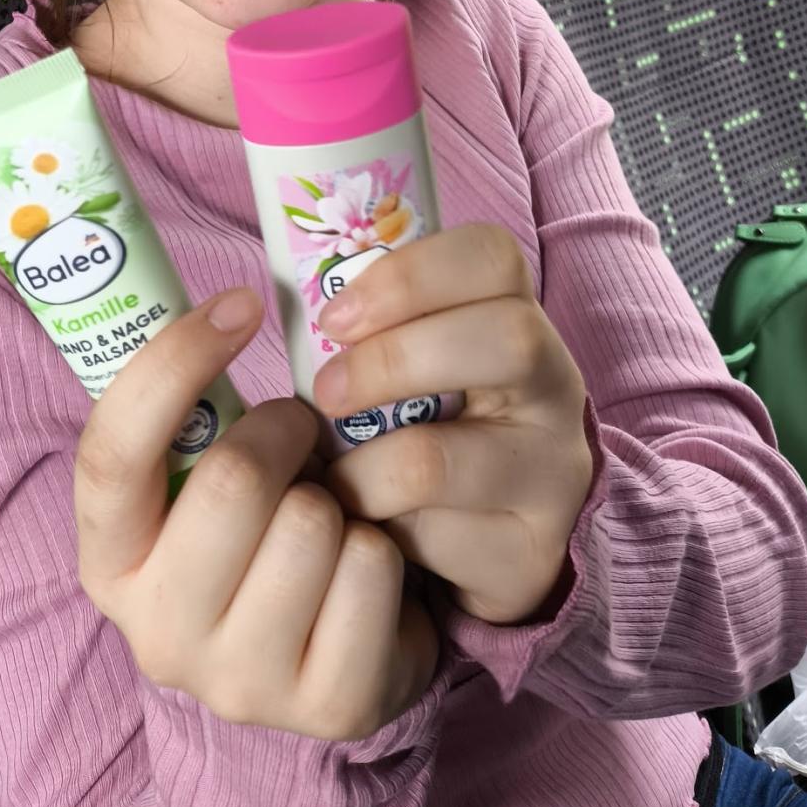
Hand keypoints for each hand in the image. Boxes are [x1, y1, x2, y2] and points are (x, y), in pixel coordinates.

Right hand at [74, 288, 437, 740]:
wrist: (333, 658)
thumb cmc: (264, 538)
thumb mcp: (207, 481)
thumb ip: (194, 417)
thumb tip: (228, 300)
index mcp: (110, 562)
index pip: (112, 452)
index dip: (172, 363)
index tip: (239, 302)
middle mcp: (156, 632)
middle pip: (230, 481)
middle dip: (284, 431)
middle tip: (303, 433)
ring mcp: (238, 681)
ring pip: (310, 523)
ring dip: (339, 495)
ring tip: (332, 513)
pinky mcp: (326, 706)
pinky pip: (371, 568)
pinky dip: (385, 548)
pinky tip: (367, 570)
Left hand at [312, 225, 594, 625]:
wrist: (499, 536)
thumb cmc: (432, 428)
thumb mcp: (417, 368)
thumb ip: (370, 332)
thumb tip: (251, 310)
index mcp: (520, 317)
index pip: (492, 257)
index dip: (408, 275)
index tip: (334, 317)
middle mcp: (555, 386)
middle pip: (504, 340)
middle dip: (389, 361)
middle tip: (324, 392)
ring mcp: (552, 471)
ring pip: (441, 459)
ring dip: (361, 468)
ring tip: (330, 477)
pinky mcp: (531, 550)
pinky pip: (435, 539)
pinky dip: (379, 529)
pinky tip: (363, 526)